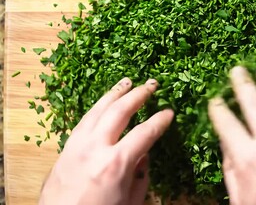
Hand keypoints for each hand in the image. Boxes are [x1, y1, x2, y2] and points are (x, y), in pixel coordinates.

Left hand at [39, 78, 173, 204]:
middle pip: (119, 111)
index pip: (144, 133)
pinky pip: (84, 120)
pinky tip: (103, 103)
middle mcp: (96, 148)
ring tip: (126, 81)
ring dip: (114, 93)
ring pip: (98, 109)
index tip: (169, 112)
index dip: (160, 121)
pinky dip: (96, 107)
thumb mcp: (130, 201)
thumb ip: (141, 176)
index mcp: (116, 163)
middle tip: (151, 84)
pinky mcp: (66, 148)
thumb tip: (143, 154)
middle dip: (138, 95)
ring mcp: (77, 145)